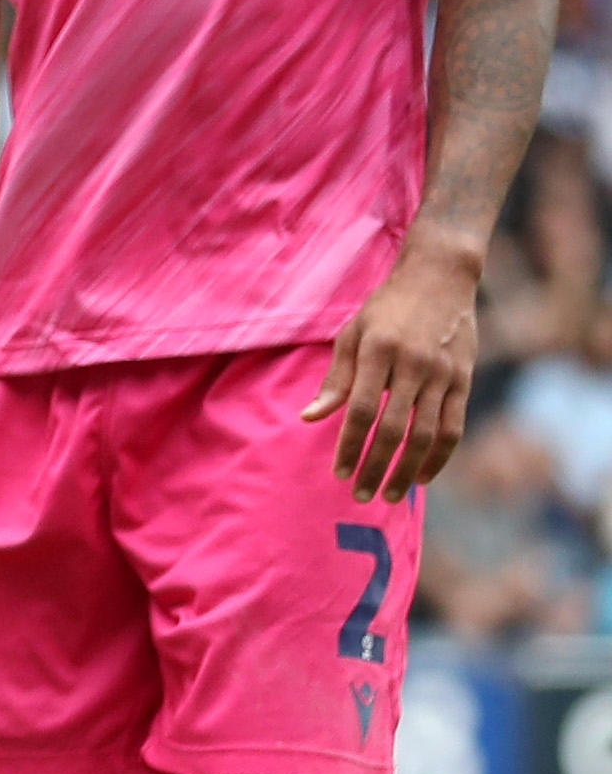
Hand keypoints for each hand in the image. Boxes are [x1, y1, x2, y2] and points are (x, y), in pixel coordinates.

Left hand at [303, 244, 479, 503]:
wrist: (440, 278)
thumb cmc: (386, 308)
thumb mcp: (352, 333)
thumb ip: (335, 379)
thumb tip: (310, 417)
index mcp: (377, 350)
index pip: (360, 409)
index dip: (349, 444)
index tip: (338, 472)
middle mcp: (412, 364)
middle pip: (394, 429)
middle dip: (375, 466)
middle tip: (360, 494)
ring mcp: (443, 374)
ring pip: (426, 435)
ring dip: (406, 470)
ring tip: (389, 494)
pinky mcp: (464, 381)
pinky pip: (453, 428)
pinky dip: (439, 457)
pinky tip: (422, 477)